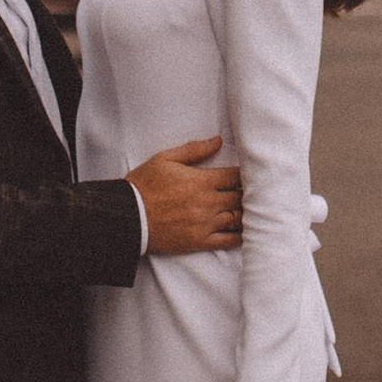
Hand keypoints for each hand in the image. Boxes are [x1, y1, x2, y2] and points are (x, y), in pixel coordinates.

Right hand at [132, 137, 243, 255]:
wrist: (128, 216)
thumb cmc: (144, 185)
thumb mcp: (165, 159)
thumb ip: (194, 149)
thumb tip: (218, 141)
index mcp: (202, 180)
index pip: (236, 176)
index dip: (246, 174)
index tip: (249, 174)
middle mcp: (208, 202)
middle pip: (241, 197)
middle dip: (249, 194)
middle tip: (253, 192)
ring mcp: (205, 223)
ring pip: (238, 218)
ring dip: (246, 213)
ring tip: (250, 210)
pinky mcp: (200, 241)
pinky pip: (228, 240)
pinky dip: (240, 236)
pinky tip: (244, 232)